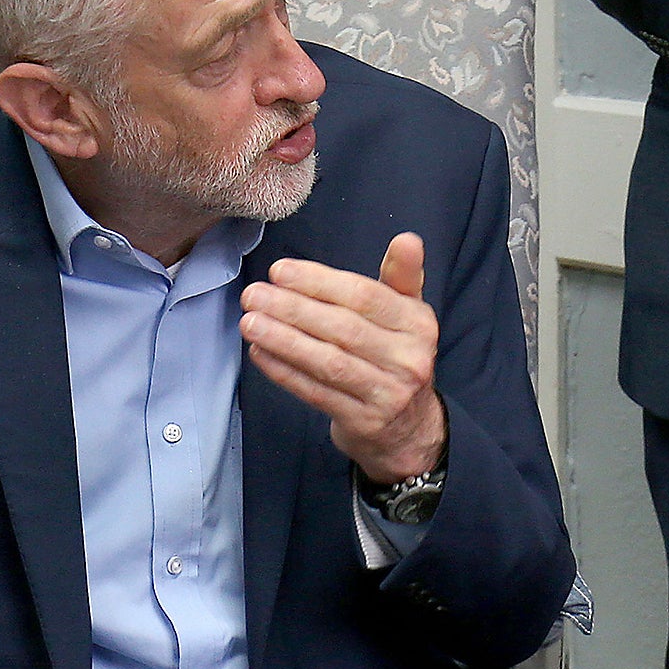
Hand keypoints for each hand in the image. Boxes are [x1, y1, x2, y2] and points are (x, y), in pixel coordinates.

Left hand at [239, 234, 447, 483]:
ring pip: (328, 362)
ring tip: (250, 322)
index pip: (364, 297)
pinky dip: (285, 372)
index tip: (280, 271)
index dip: (320, 282)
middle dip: (293, 309)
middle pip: (343, 329)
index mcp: (418, 324)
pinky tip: (261, 353)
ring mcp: (387, 394)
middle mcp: (408, 359)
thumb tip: (408, 239)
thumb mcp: (409, 315)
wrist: (410, 429)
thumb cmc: (397, 358)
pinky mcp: (364, 422)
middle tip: (254, 294)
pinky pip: (317, 393)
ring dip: (284, 340)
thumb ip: (402, 276)